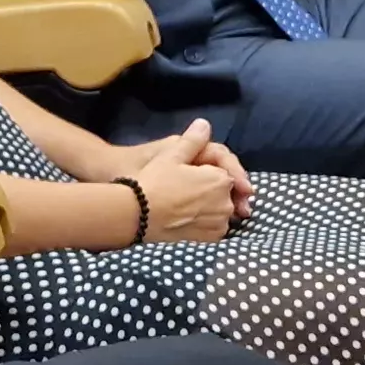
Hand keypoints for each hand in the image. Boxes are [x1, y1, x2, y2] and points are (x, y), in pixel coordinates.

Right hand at [122, 128, 243, 240]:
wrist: (137, 215)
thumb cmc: (154, 182)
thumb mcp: (171, 155)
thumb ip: (193, 140)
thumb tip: (204, 124)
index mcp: (221, 180)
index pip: (227, 173)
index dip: (211, 171)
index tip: (197, 173)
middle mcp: (225, 204)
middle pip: (225, 193)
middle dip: (213, 189)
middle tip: (189, 188)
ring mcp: (219, 224)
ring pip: (221, 211)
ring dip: (212, 206)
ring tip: (187, 203)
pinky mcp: (210, 240)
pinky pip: (215, 228)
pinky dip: (207, 222)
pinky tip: (188, 217)